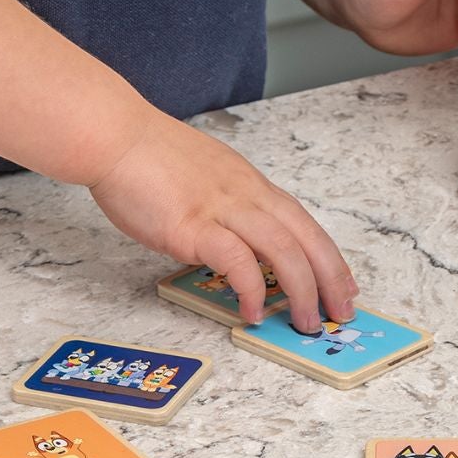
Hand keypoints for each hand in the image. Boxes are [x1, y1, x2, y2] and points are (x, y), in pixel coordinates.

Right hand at [86, 115, 355, 332]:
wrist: (115, 136)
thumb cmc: (148, 156)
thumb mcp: (204, 175)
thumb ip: (224, 203)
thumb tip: (233, 236)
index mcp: (249, 183)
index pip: (302, 221)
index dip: (328, 255)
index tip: (343, 282)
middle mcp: (245, 194)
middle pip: (305, 235)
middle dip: (330, 277)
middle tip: (342, 310)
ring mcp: (222, 208)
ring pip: (283, 248)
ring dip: (303, 288)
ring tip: (307, 320)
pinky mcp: (194, 226)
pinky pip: (236, 261)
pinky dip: (252, 288)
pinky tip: (253, 310)